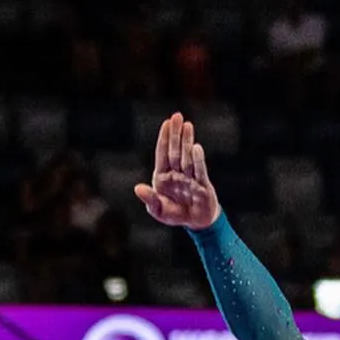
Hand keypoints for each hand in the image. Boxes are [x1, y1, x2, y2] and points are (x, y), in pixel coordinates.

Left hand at [134, 112, 220, 228]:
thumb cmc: (175, 214)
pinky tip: (195, 147)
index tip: (166, 123)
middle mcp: (176, 174)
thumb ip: (150, 199)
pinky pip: (199, 170)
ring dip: (187, 141)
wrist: (196, 223)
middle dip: (176, 134)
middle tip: (177, 116)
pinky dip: (197, 160)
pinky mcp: (202, 185)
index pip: (163, 154)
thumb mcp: (158, 210)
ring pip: (187, 157)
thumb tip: (137, 188)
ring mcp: (189, 178)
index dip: (165, 139)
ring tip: (187, 125)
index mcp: (163, 177)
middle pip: (175, 151)